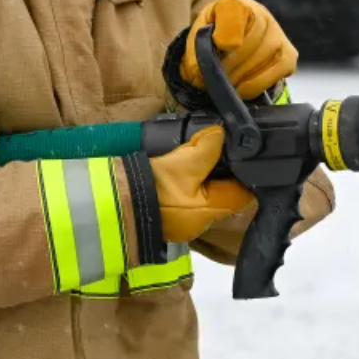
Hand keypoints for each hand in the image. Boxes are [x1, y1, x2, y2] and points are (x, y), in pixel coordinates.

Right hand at [151, 126, 253, 243]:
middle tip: (212, 151)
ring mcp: (184, 225)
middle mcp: (202, 222)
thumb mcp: (183, 162)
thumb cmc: (153, 187)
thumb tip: (219, 133)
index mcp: (212, 210)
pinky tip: (174, 175)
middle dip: (220, 173)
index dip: (243, 172)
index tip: (237, 154)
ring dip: (200, 180)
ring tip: (191, 159)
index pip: (243, 193)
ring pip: (202, 197)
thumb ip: (207, 147)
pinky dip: (184, 188)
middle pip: (223, 194)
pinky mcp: (168, 222)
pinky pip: (184, 202)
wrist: (115, 205)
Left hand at [178, 0, 296, 99]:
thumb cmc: (214, 36)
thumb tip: (200, 73)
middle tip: (213, 78)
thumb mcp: (199, 35)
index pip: (234, 12)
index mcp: (234, 3)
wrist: (233, 40)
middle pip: (247, 44)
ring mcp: (278, 34)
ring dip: (239, 77)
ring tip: (226, 82)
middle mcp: (261, 13)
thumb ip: (197, 49)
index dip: (227, 33)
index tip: (220, 46)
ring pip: (261, 59)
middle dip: (227, 66)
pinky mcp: (289, 54)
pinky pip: (276, 72)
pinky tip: (242, 87)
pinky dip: (256, 84)